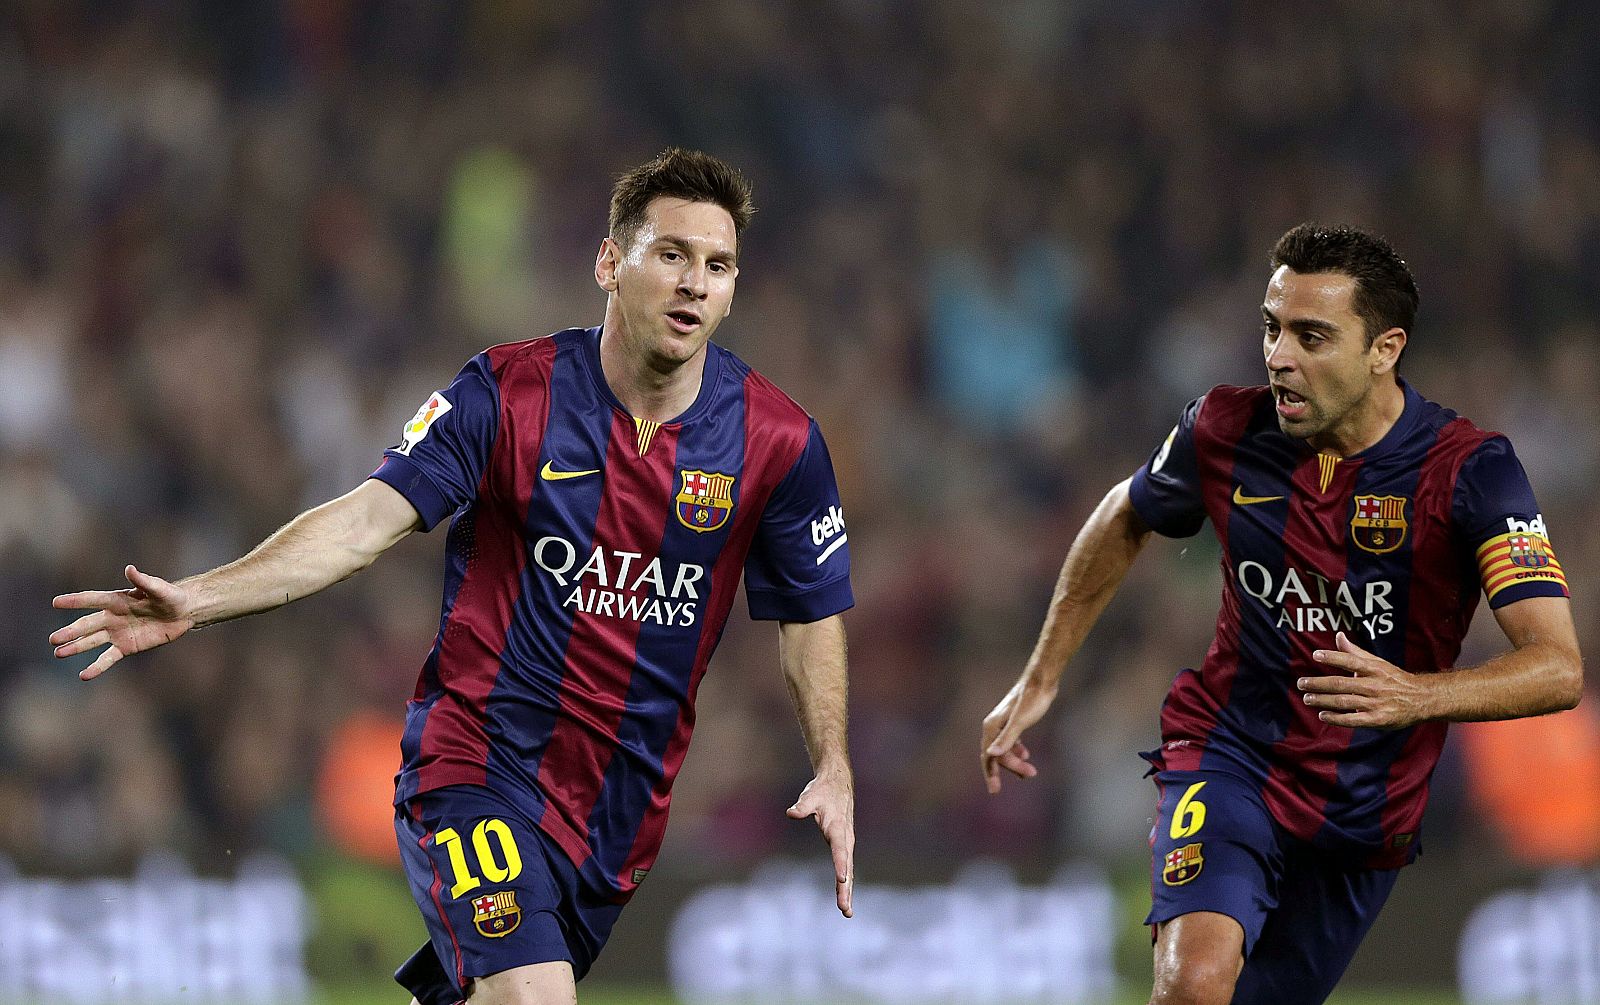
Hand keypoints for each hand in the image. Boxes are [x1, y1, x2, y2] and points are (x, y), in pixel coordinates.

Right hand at [50, 565, 194, 679]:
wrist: (183, 613)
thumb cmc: (171, 596)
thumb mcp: (160, 589)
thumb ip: (143, 581)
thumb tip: (130, 569)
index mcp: (117, 600)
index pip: (92, 600)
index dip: (75, 601)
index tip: (56, 602)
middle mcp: (113, 617)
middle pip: (87, 625)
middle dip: (71, 632)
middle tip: (53, 639)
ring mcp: (117, 633)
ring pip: (92, 642)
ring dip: (76, 647)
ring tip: (58, 653)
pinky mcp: (126, 647)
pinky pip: (108, 658)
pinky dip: (96, 667)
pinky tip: (84, 675)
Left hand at [787, 768, 853, 917]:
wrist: (837, 783)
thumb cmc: (822, 791)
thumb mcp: (811, 796)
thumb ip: (802, 806)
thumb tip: (791, 813)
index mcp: (838, 827)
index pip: (839, 849)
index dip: (841, 864)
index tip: (842, 879)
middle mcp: (845, 838)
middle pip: (847, 867)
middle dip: (846, 888)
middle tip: (844, 908)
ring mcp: (846, 843)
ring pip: (849, 870)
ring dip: (847, 891)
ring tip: (846, 911)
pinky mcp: (843, 846)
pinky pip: (846, 867)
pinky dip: (846, 884)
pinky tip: (844, 898)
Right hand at [982, 676, 1057, 793]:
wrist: (1042, 680)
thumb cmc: (1032, 700)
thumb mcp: (1021, 721)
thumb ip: (1007, 738)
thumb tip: (991, 755)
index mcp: (992, 727)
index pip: (988, 756)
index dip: (990, 774)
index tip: (995, 791)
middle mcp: (993, 725)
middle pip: (996, 754)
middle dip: (1010, 767)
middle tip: (1029, 776)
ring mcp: (1003, 723)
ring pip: (1004, 748)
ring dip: (1015, 760)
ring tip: (1029, 771)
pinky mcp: (1013, 720)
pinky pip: (1009, 740)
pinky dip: (1016, 750)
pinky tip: (1025, 754)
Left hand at [1299, 631, 1429, 729]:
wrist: (1421, 699)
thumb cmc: (1394, 679)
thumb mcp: (1377, 663)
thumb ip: (1355, 652)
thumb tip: (1338, 635)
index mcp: (1374, 669)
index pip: (1351, 661)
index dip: (1333, 657)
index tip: (1316, 655)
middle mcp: (1374, 685)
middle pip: (1341, 683)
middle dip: (1318, 684)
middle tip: (1301, 683)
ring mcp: (1376, 703)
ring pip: (1344, 701)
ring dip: (1323, 700)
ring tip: (1307, 698)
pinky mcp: (1378, 720)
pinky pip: (1353, 720)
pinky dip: (1336, 718)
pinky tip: (1323, 715)